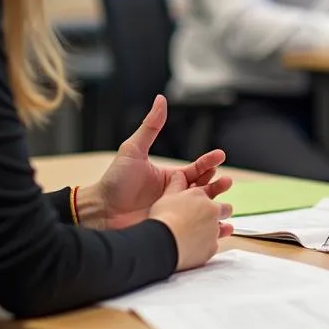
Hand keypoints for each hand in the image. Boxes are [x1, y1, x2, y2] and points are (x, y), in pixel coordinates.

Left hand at [79, 94, 232, 230]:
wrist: (101, 211)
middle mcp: (175, 195)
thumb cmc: (115, 180)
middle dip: (218, 184)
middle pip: (203, 189)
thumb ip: (151, 126)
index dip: (209, 163)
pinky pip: (191, 228)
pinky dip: (207, 228)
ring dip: (215, 204)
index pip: (196, 169)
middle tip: (227, 181)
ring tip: (226, 203)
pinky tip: (219, 228)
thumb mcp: (134, 149)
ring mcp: (173, 213)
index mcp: (170, 177)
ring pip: (201, 208)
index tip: (220, 156)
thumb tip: (161, 99)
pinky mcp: (170, 229)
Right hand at [149, 171, 233, 270]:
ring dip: (219, 230)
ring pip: (222, 230)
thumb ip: (176, 184)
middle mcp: (212, 212)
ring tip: (207, 234)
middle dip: (222, 212)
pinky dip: (206, 247)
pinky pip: (212, 246)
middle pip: (226, 209)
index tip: (208, 199)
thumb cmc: (164, 217)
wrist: (164, 242)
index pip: (212, 191)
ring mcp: (214, 231)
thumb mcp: (168, 195)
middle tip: (213, 217)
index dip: (210, 194)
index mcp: (201, 196)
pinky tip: (196, 248)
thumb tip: (179, 174)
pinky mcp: (211, 248)